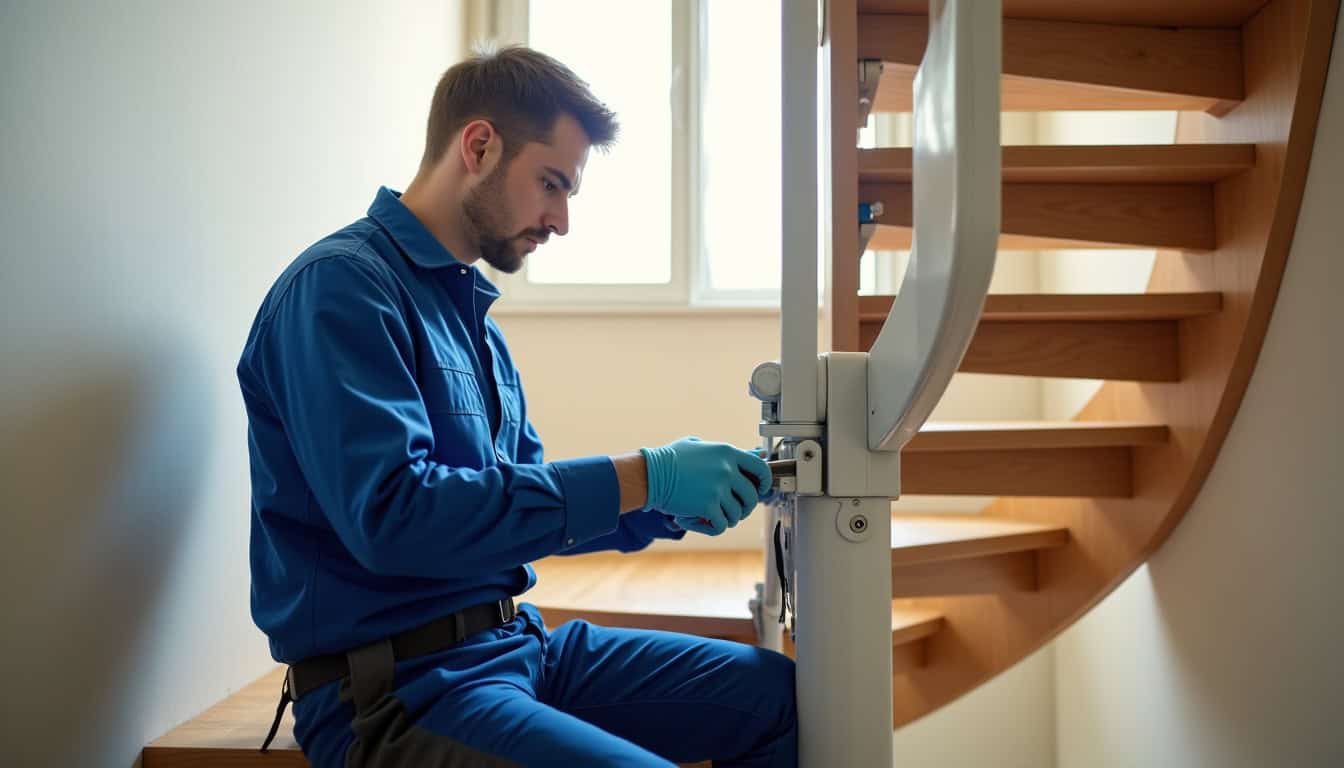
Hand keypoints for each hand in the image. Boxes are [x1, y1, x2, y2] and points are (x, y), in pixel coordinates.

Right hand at [641, 437, 772, 534]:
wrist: (650, 474)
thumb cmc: (671, 459)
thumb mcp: (699, 446)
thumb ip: (725, 452)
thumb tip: (754, 453)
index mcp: (727, 453)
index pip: (761, 468)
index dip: (764, 482)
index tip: (759, 489)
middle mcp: (726, 470)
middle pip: (751, 496)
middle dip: (744, 507)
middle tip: (734, 509)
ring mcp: (718, 488)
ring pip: (737, 514)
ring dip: (727, 518)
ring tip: (715, 515)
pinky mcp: (707, 506)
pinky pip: (722, 525)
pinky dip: (714, 527)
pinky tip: (704, 522)